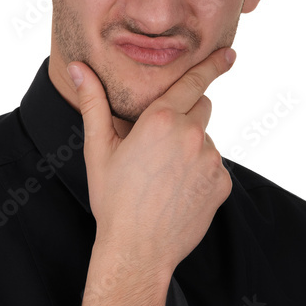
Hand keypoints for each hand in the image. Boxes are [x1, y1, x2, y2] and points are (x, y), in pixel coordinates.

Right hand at [68, 47, 234, 277]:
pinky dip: (200, 174)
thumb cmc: (113, 200)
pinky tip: (177, 192)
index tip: (229, 54)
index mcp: (162, 120)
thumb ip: (93, 103)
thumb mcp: (98, 150)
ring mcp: (211, 160)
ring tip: (163, 178)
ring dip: (190, 149)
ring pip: (205, 141)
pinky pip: (214, 167)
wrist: (137, 251)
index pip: (192, 82)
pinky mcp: (222, 183)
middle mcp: (192, 135)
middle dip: (185, 115)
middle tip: (159, 145)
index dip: (212, 65)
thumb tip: (77, 68)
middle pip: (201, 107)